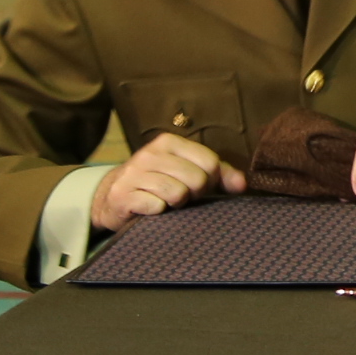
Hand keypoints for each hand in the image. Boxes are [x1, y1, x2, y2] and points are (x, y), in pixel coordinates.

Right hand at [90, 132, 243, 231]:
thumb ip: (218, 173)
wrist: (114, 196)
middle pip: (197, 179)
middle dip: (194, 194)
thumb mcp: (186, 170)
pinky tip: (151, 208)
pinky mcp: (123, 195)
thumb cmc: (158, 182)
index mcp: (169, 142)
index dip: (211, 180)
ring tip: (166, 201)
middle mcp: (150, 153)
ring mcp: (134, 173)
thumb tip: (242, 185)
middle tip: (181, 196)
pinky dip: (158, 212)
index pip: (210, 162)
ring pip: (177, 194)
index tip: (200, 186)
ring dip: (176, 204)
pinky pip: (156, 206)